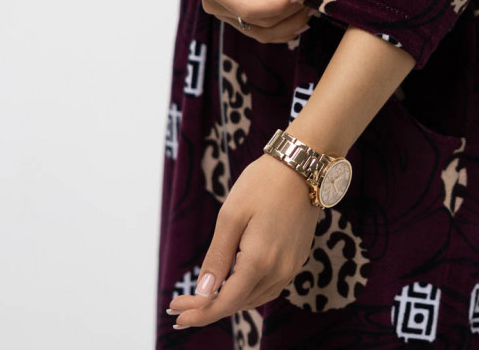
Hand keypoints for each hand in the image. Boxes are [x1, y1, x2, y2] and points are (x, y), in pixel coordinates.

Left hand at [166, 153, 320, 327]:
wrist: (302, 165)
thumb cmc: (263, 183)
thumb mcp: (231, 215)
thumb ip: (218, 257)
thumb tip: (203, 292)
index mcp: (259, 261)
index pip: (226, 303)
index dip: (200, 313)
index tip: (176, 314)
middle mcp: (279, 270)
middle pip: (240, 303)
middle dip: (209, 307)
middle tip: (181, 303)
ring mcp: (292, 265)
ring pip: (256, 297)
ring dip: (230, 300)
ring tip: (205, 296)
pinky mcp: (298, 257)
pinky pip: (271, 286)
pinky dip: (249, 290)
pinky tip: (236, 281)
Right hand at [186, 0, 313, 43]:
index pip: (249, 9)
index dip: (279, 5)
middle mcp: (214, 3)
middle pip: (256, 23)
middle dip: (288, 14)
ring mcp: (222, 9)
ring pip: (259, 31)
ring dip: (287, 25)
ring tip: (311, 9)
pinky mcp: (232, 8)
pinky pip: (257, 25)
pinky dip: (279, 23)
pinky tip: (299, 15)